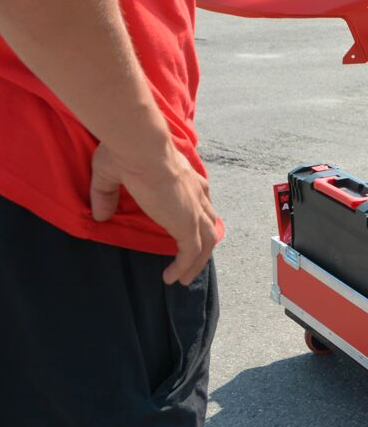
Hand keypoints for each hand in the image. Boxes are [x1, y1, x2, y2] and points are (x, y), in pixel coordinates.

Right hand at [90, 142, 219, 284]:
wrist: (141, 148)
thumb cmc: (126, 153)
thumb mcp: (110, 173)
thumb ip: (107, 195)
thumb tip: (100, 215)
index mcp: (185, 178)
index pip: (200, 201)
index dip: (197, 217)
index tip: (191, 230)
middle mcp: (196, 193)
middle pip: (208, 223)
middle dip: (202, 244)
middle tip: (191, 262)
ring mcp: (194, 210)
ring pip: (206, 241)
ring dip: (197, 262)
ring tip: (184, 278)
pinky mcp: (187, 223)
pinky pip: (191, 252)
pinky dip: (185, 266)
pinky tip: (172, 278)